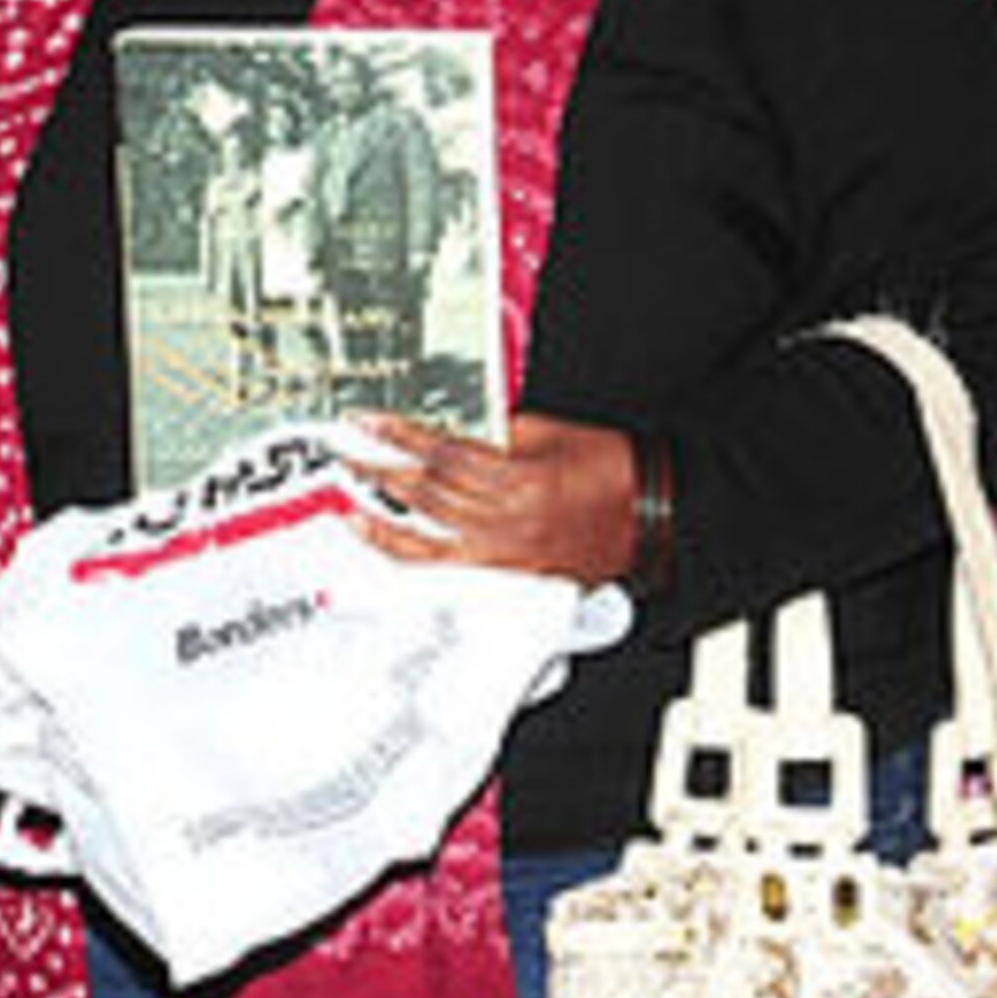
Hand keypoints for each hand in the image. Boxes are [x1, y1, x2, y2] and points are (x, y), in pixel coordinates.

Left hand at [348, 411, 636, 583]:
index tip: (367, 423)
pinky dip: (412, 555)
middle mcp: (507, 520)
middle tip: (345, 454)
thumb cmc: (613, 472)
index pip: (443, 452)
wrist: (651, 515)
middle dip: (380, 471)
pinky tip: (388, 544)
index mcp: (519, 478)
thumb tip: (454, 427)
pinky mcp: (509, 574)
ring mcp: (505, 552)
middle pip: (428, 492)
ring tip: (349, 504)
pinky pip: (449, 566)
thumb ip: (498, 431)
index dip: (399, 435)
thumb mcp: (552, 433)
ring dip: (384, 519)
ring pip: (431, 535)